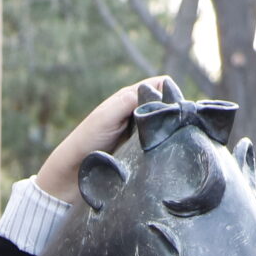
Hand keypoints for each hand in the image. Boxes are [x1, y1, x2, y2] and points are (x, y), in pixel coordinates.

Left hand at [34, 78, 167, 203]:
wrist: (74, 171)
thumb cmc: (87, 139)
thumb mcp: (108, 115)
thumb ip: (130, 101)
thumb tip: (159, 91)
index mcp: (129, 97)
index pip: (160, 84)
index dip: (170, 92)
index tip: (176, 108)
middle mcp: (136, 110)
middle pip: (165, 104)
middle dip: (174, 111)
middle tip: (180, 126)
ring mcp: (140, 130)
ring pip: (164, 123)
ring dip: (171, 128)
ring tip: (178, 138)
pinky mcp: (141, 148)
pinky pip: (159, 141)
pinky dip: (166, 142)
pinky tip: (169, 149)